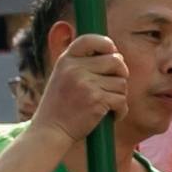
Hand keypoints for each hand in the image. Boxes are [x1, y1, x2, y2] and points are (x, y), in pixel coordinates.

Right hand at [31, 30, 136, 146]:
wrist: (50, 131)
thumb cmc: (60, 106)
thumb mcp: (63, 77)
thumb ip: (83, 64)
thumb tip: (117, 54)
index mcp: (66, 60)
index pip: (90, 40)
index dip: (106, 44)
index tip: (112, 53)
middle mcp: (75, 69)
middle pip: (116, 61)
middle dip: (121, 73)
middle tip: (114, 85)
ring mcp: (85, 84)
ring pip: (121, 83)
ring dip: (119, 95)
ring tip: (105, 105)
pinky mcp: (96, 100)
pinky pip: (121, 100)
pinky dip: (120, 110)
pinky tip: (111, 115)